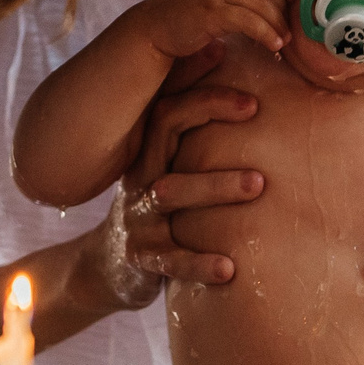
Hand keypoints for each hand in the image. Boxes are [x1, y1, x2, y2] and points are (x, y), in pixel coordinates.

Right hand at [98, 77, 263, 301]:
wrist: (104, 268)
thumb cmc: (157, 212)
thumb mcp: (169, 174)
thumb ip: (197, 144)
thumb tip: (246, 98)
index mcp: (149, 153)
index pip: (169, 108)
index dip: (205, 95)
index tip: (250, 97)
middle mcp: (140, 177)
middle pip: (166, 134)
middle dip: (208, 114)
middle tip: (256, 110)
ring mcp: (137, 217)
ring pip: (172, 194)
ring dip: (215, 186)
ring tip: (259, 184)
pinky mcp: (140, 257)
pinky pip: (170, 260)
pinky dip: (199, 264)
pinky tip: (229, 269)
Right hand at [130, 0, 291, 60]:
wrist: (153, 29)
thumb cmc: (188, 16)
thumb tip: (274, 0)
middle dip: (283, 8)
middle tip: (290, 29)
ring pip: (260, 2)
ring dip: (277, 24)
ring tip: (284, 41)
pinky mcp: (210, 12)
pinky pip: (248, 21)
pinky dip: (265, 34)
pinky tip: (273, 46)